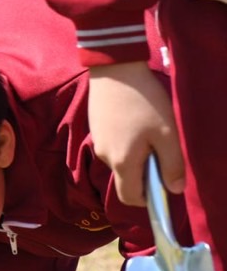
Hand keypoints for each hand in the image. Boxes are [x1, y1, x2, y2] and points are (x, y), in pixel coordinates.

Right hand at [87, 62, 182, 205]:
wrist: (114, 69)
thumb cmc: (144, 102)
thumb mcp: (167, 133)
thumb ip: (172, 164)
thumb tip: (174, 189)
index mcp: (123, 162)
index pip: (129, 198)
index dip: (147, 200)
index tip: (162, 186)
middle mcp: (105, 157)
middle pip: (125, 178)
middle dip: (144, 173)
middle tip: (161, 149)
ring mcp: (98, 142)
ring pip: (119, 159)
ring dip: (135, 154)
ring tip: (148, 130)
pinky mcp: (95, 127)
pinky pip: (113, 144)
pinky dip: (125, 141)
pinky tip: (135, 120)